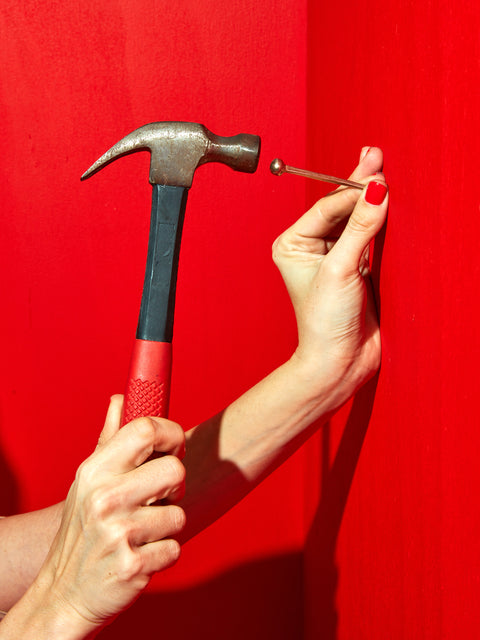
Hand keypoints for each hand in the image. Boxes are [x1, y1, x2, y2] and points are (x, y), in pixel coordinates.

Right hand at [30, 397, 185, 636]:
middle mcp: (105, 498)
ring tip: (141, 531)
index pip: (146, 429)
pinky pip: (174, 549)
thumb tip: (120, 399)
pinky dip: (163, 554)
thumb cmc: (84, 529)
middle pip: (174, 470)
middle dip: (174, 487)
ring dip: (166, 526)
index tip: (174, 446)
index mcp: (96, 470)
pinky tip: (140, 555)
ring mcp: (118, 533)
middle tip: (159, 497)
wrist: (66, 591)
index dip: (171, 434)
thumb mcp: (88, 481)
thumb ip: (110, 439)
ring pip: (178, 514)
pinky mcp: (132, 566)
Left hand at [272, 147, 387, 405]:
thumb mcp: (341, 269)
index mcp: (293, 244)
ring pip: (356, 221)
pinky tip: (389, 203)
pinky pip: (369, 237)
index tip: (374, 172)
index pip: (326, 207)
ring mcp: (335, 257)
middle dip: (360, 187)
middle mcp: (311, 248)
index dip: (351, 188)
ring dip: (372, 201)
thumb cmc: (324, 322)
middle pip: (340, 209)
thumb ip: (360, 228)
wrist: (340, 362)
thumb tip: (376, 190)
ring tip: (384, 172)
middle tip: (376, 156)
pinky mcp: (357, 268)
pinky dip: (381, 222)